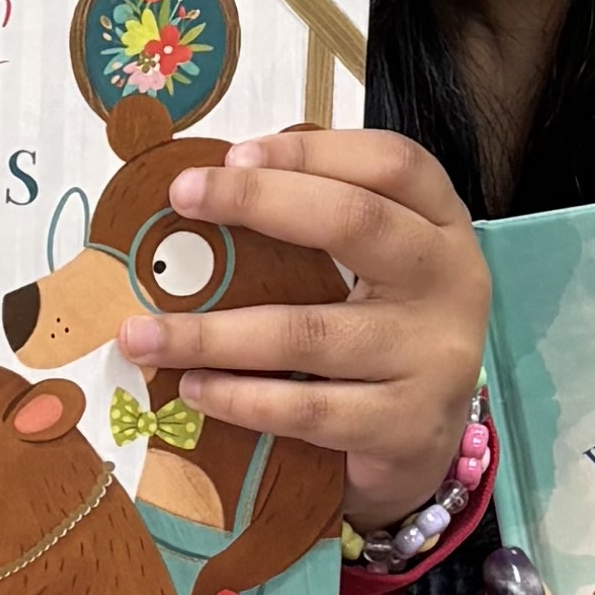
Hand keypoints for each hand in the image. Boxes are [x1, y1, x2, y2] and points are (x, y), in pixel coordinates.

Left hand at [153, 128, 491, 531]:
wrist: (428, 442)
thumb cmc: (383, 332)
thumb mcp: (375, 267)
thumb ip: (320, 222)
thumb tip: (212, 185)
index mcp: (443, 225)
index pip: (391, 163)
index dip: (312, 151)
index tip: (233, 154)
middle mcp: (451, 281)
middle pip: (357, 221)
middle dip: (259, 201)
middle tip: (183, 196)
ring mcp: (433, 357)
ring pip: (310, 332)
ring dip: (213, 332)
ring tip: (143, 333)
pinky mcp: (405, 427)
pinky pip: (308, 411)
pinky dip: (241, 399)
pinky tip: (193, 390)